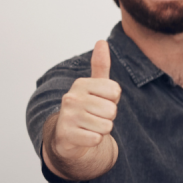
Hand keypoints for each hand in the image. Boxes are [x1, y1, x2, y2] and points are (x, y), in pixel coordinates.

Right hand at [50, 40, 120, 164]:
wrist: (68, 135)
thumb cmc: (87, 108)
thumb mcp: (95, 86)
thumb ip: (101, 66)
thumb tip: (101, 41)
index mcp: (81, 84)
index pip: (115, 90)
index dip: (113, 100)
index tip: (101, 101)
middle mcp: (71, 97)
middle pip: (112, 109)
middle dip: (108, 116)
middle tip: (95, 116)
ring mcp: (67, 116)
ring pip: (106, 125)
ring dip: (102, 129)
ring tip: (90, 125)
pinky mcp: (67, 134)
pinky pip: (96, 138)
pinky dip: (94, 140)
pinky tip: (84, 135)